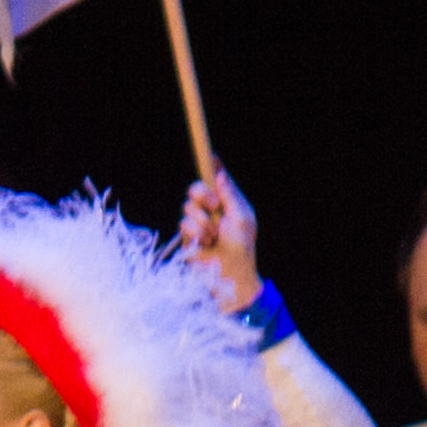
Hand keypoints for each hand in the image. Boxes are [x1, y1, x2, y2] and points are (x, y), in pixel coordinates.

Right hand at [178, 173, 262, 309]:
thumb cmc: (242, 247)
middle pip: (195, 188)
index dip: (210, 164)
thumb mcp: (241, 218)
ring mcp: (198, 222)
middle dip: (202, 194)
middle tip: (214, 206)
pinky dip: (197, 232)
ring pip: (188, 206)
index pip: (215, 178)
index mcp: (227, 201)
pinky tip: (207, 242)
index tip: (208, 152)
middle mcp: (211, 209)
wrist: (231, 274)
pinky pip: (184, 223)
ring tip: (214, 235)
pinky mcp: (188, 236)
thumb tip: (219, 173)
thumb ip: (230, 195)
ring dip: (203, 221)